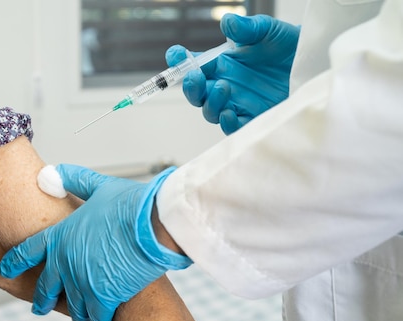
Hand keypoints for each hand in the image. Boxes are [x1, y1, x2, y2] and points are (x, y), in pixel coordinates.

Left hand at [0, 164, 191, 320]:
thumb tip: (50, 173)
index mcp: (60, 236)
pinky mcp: (104, 297)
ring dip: (76, 316)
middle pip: (46, 287)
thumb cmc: (130, 205)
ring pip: (73, 307)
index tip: (4, 270)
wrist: (154, 226)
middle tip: (38, 308)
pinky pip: (96, 318)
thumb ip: (73, 180)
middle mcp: (66, 263)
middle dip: (41, 300)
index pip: (27, 251)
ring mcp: (83, 282)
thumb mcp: (98, 186)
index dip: (14, 262)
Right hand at [166, 14, 299, 133]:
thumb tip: (228, 22)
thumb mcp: (268, 30)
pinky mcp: (253, 118)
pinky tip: (229, 113)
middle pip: (196, 93)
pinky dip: (227, 122)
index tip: (176, 55)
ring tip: (224, 87)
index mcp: (222, 63)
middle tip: (194, 77)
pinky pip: (232, 127)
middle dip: (190, 87)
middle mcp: (225, 84)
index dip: (179, 61)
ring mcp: (237, 103)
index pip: (192, 64)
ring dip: (210, 102)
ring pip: (210, 111)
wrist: (315, 63)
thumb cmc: (289, 45)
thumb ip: (247, 28)